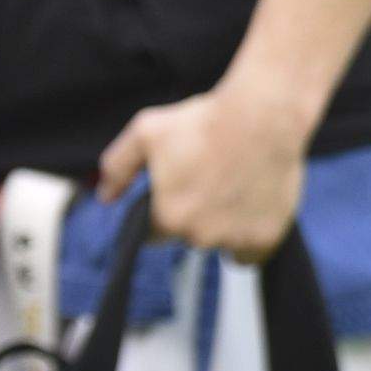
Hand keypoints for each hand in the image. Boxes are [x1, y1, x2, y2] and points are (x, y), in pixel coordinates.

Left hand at [95, 81, 310, 261]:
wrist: (263, 116)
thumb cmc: (204, 121)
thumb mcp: (147, 132)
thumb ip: (118, 166)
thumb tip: (105, 196)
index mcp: (168, 217)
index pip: (155, 233)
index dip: (164, 210)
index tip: (180, 191)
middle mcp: (200, 236)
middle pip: (191, 237)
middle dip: (196, 216)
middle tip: (211, 181)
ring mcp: (235, 239)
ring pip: (222, 246)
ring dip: (224, 228)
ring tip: (235, 189)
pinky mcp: (266, 236)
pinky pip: (251, 254)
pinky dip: (251, 239)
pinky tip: (253, 211)